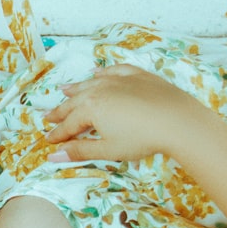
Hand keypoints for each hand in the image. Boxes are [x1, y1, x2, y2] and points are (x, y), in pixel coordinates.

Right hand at [44, 64, 204, 161]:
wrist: (178, 121)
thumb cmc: (142, 138)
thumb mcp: (108, 149)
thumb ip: (80, 151)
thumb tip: (53, 157)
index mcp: (90, 108)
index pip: (68, 124)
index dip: (58, 134)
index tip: (48, 142)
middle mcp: (100, 89)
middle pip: (75, 102)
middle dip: (61, 111)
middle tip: (48, 117)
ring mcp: (119, 79)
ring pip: (91, 83)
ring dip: (76, 88)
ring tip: (64, 91)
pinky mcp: (137, 75)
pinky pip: (114, 70)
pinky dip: (103, 72)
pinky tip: (97, 72)